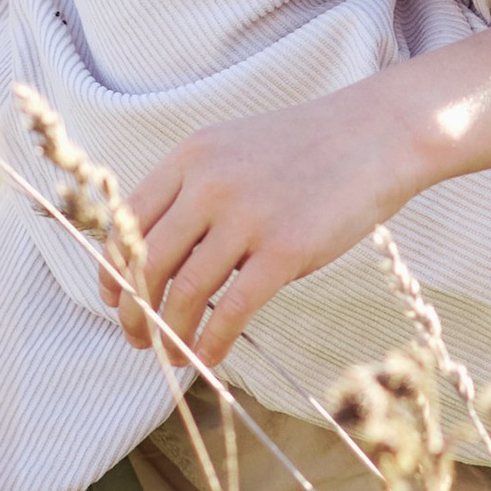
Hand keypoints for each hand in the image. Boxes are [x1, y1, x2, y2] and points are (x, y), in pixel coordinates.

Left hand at [105, 94, 426, 368]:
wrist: (377, 133)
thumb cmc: (308, 148)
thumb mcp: (236, 148)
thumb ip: (196, 189)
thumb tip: (160, 257)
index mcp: (192, 156)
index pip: (128, 223)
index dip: (112, 270)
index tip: (113, 299)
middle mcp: (211, 183)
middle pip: (147, 262)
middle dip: (134, 311)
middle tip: (139, 337)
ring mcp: (248, 216)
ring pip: (185, 291)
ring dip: (170, 333)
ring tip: (174, 354)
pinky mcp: (286, 249)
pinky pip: (233, 309)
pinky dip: (212, 341)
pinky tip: (209, 357)